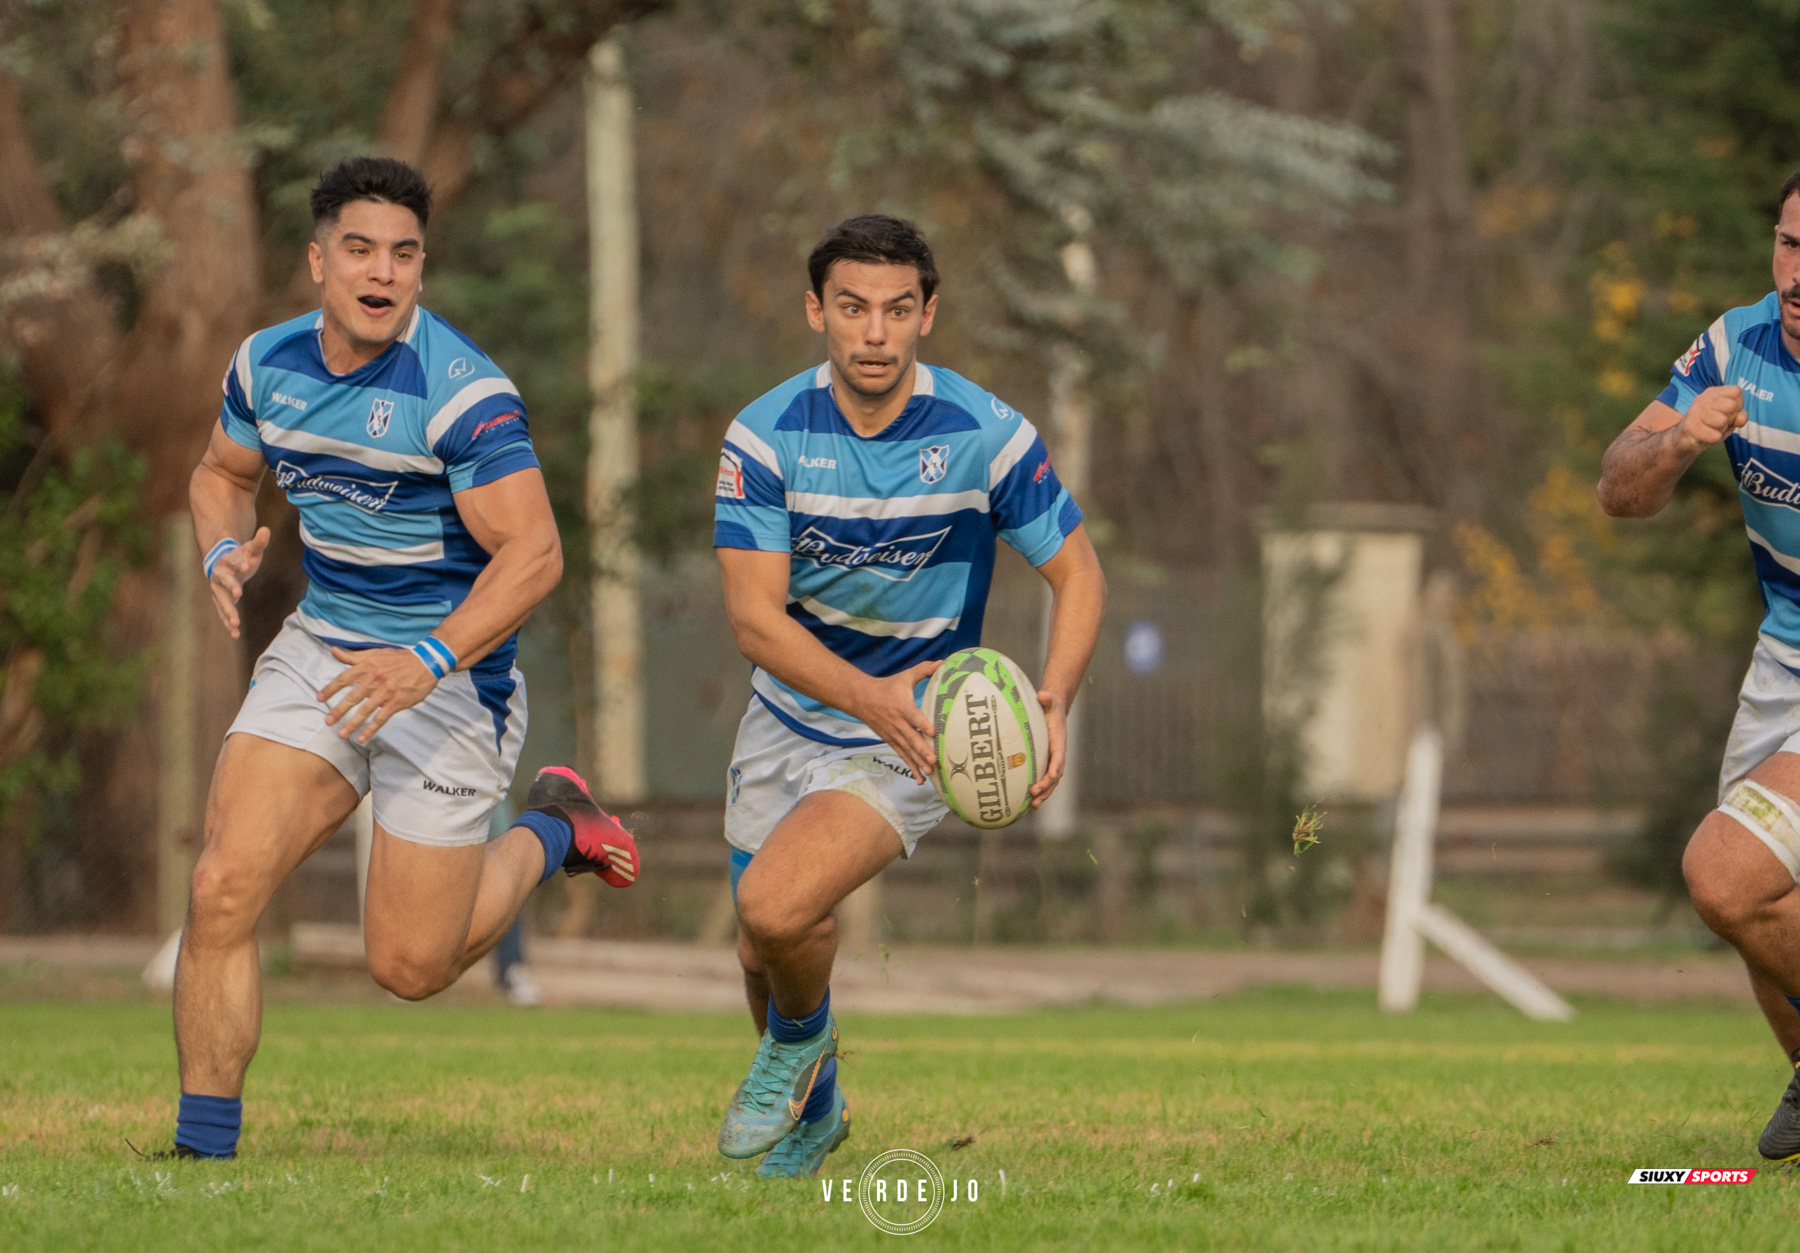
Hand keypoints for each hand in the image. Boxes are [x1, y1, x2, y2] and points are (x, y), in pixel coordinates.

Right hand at [206, 526, 270, 639]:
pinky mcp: (221, 600)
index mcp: (227, 560)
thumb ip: (259, 542)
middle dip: (231, 586)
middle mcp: (219, 575)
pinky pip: (223, 612)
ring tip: (236, 624)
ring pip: (222, 600)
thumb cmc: (241, 557)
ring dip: (228, 611)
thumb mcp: (251, 549)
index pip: (234, 559)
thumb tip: (266, 530)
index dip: (240, 561)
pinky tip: (235, 635)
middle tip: (239, 593)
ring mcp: (218, 589)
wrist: (223, 564)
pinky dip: (228, 622)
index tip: (248, 564)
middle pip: (224, 580)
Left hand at [318, 645, 438, 744]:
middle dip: (338, 711)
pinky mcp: (397, 702)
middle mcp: (374, 679)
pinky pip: (381, 718)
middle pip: (352, 697)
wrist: (426, 663)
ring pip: (365, 710)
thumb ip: (353, 656)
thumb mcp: (375, 653)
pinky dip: (371, 728)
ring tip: (342, 734)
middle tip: (328, 722)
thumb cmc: (399, 658)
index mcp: (367, 666)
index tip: (320, 699)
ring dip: (353, 723)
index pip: (343, 679)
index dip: (330, 689)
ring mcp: (386, 692)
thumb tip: (333, 651)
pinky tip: (362, 738)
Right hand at [852, 659, 941, 784]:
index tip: (932, 731)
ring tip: (930, 772)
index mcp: (902, 706)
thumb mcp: (905, 676)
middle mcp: (898, 723)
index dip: (922, 723)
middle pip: (911, 738)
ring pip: (907, 751)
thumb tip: (943, 662)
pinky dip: (911, 768)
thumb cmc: (888, 687)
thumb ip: (924, 670)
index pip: (913, 716)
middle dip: (922, 750)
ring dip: (918, 762)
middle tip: (934, 760)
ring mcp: (894, 735)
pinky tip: (921, 780)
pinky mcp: (892, 742)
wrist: (861, 699)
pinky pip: (903, 756)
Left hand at [1029, 689, 1067, 807]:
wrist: (1053, 709)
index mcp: (1059, 741)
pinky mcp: (1044, 762)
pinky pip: (1043, 779)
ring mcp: (1051, 760)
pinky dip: (1038, 791)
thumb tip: (1042, 694)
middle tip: (1034, 796)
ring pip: (1050, 782)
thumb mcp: (1048, 700)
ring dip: (1043, 794)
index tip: (1049, 777)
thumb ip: (1047, 698)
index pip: (1059, 757)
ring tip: (1033, 806)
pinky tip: (1027, 801)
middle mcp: (1058, 753)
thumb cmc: (1049, 705)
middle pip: (1055, 775)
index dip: (1055, 768)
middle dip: (1047, 787)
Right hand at [1677, 385, 1746, 453]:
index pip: (1736, 392)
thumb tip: (1741, 419)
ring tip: (1711, 429)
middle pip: (1731, 405)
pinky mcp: (1690, 427)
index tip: (1728, 412)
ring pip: (1722, 420)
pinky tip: (1705, 437)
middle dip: (1730, 417)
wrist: (1682, 441)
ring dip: (1721, 429)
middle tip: (1719, 422)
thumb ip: (1740, 417)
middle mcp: (1702, 399)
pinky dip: (1714, 439)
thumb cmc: (1709, 427)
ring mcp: (1695, 412)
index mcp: (1712, 393)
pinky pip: (1715, 435)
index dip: (1739, 404)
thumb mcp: (1728, 420)